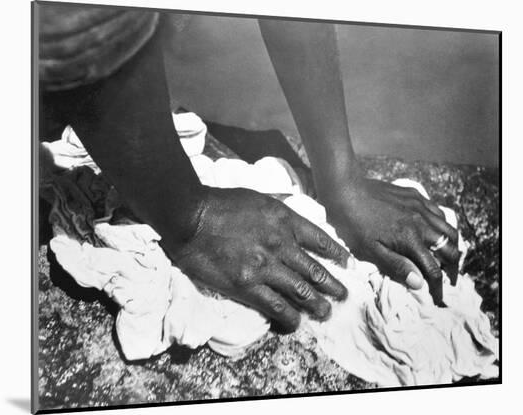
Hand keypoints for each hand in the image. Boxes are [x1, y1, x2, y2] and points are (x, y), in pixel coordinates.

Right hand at [161, 186, 349, 331]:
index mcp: (285, 220)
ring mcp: (266, 267)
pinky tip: (296, 323)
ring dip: (318, 304)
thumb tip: (291, 214)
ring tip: (327, 312)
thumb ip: (278, 209)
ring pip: (302, 291)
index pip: (320, 240)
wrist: (191, 217)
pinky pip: (276, 306)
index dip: (337, 254)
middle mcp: (282, 244)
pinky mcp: (248, 286)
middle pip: (315, 270)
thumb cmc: (220, 203)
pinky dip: (289, 317)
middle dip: (333, 285)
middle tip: (344, 296)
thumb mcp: (258, 197)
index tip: (348, 264)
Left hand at [325, 175, 459, 303]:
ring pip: (449, 229)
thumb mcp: (370, 250)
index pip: (434, 269)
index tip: (438, 297)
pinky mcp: (415, 196)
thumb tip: (419, 283)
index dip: (438, 286)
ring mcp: (420, 207)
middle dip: (453, 267)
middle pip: (450, 249)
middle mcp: (421, 223)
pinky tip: (437, 231)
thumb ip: (396, 266)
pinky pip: (438, 212)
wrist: (345, 190)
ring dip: (452, 246)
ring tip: (448, 257)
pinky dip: (444, 225)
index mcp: (411, 240)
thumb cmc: (353, 224)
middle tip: (449, 279)